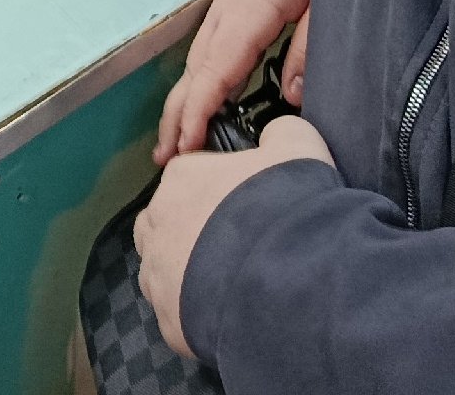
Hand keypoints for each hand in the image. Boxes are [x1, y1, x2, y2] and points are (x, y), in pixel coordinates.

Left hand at [136, 114, 333, 356]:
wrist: (285, 277)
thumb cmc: (285, 205)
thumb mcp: (297, 146)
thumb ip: (280, 133)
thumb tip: (273, 136)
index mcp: (182, 176)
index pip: (188, 176)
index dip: (217, 190)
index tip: (243, 204)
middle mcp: (157, 222)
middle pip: (165, 221)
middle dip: (189, 228)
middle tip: (232, 243)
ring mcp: (158, 273)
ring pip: (161, 267)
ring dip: (184, 269)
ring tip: (226, 278)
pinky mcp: (168, 320)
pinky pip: (175, 311)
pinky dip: (193, 310)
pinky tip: (223, 309)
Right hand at [156, 0, 313, 160]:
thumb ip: (307, 45)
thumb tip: (292, 96)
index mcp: (250, 10)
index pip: (217, 67)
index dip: (201, 108)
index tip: (190, 144)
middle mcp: (225, 13)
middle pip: (195, 71)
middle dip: (179, 116)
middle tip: (169, 162)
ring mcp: (221, 10)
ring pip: (195, 63)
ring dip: (181, 103)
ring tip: (174, 144)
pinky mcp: (226, 10)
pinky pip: (204, 53)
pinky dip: (193, 83)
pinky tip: (195, 104)